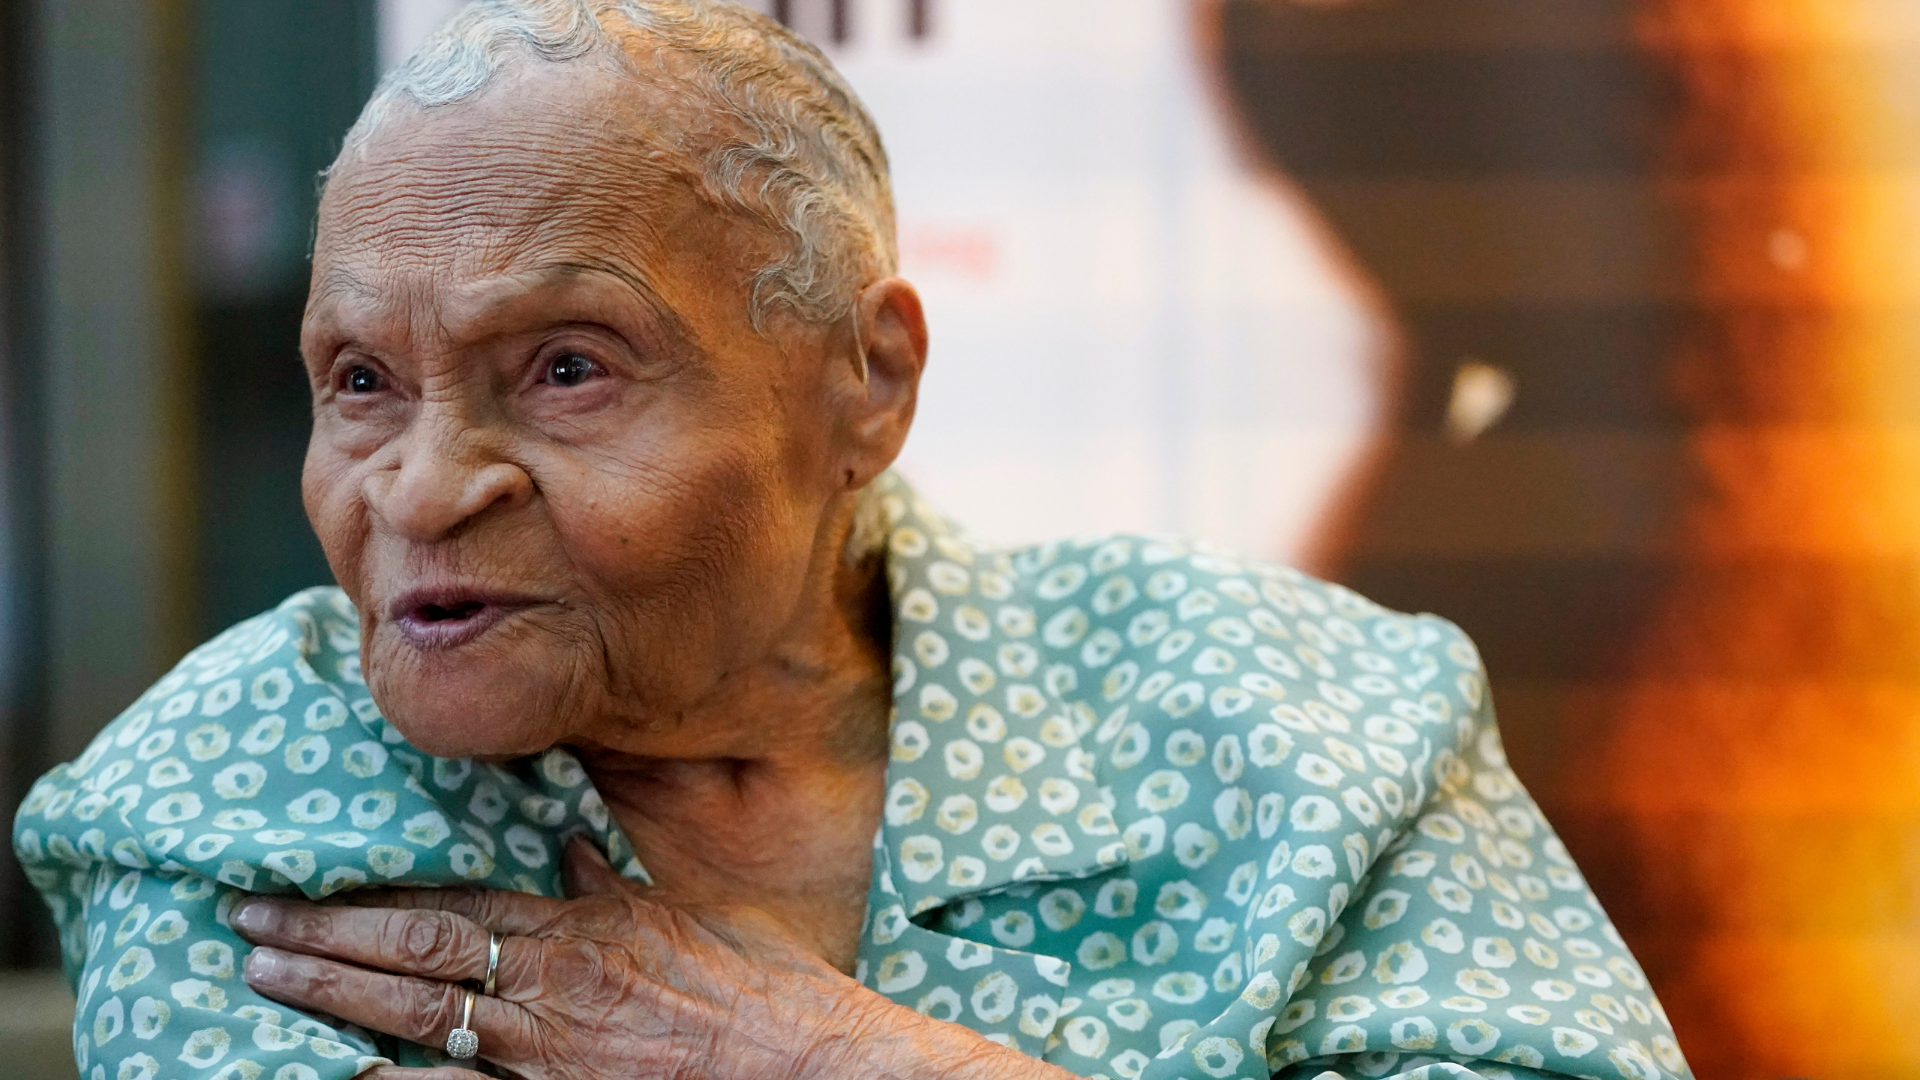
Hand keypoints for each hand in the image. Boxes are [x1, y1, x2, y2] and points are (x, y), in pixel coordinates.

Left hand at [233, 839, 1070, 1079]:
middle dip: (322, 935)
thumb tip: (570, 845)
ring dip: (334, 996)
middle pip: (415, 952)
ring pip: (420, 1017)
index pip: (455, 903)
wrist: (813, 1064)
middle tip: (247, 919)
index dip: (372, 894)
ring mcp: (549, 1054)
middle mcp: (554, 985)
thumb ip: (619, 884)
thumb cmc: (769, 990)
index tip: (308, 879)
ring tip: (263, 977)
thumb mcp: (698, 915)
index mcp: (586, 927)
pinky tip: (343, 1078)